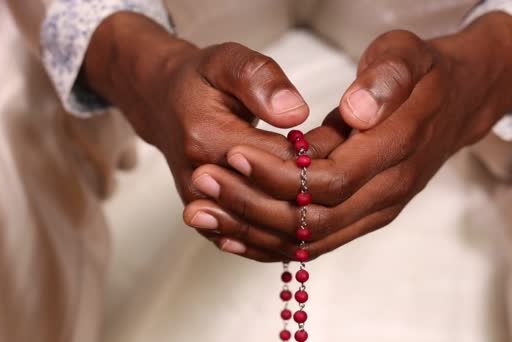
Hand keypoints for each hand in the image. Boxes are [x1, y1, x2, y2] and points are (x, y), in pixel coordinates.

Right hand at [82, 12, 346, 259]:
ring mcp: (206, 207)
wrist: (165, 105)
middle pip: (278, 205)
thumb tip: (295, 114)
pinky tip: (310, 216)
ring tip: (330, 187)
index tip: (345, 134)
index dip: (322, 153)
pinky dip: (289, 234)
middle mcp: (203, 183)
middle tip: (346, 161)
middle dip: (320, 187)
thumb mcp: (227, 61)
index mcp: (207, 140)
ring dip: (309, 215)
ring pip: (269, 233)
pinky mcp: (212, 221)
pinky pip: (254, 244)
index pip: (282, 163)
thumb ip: (259, 80)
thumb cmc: (200, 81)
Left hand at [192, 12, 511, 259]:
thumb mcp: (409, 55)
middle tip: (202, 183)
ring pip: (308, 240)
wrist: (457, 102)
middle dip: (252, 203)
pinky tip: (232, 235)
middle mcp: (387, 193)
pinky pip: (314, 244)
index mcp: (396, 152)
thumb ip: (386, 79)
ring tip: (202, 212)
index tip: (230, 154)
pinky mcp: (363, 216)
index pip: (328, 180)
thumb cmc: (425, 74)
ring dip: (252, 229)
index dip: (276, 173)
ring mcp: (376, 211)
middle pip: (312, 220)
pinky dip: (270, 243)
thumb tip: (357, 111)